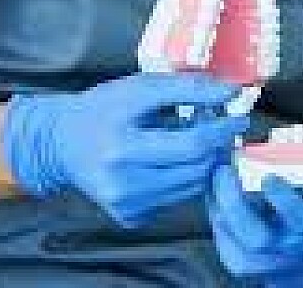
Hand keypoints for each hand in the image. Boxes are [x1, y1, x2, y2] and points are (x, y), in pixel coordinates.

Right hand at [2, 73, 248, 227]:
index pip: (192, 143)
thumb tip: (231, 91)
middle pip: (197, 167)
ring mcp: (126, 204)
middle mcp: (122, 181)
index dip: (223, 129)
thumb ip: (187, 88)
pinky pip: (178, 197)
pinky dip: (187, 177)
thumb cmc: (105, 109)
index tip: (240, 116)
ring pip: (193, 184)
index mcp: (122, 146)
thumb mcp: (141, 87)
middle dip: (219, 145)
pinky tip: (178, 159)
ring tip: (201, 140)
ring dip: (207, 161)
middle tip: (226, 127)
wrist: (63, 144)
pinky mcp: (130, 216)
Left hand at [208, 143, 302, 287]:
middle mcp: (288, 248)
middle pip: (255, 231)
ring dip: (219, 202)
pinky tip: (212, 190)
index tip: (271, 176)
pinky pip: (221, 237)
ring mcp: (262, 259)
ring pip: (233, 234)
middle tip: (226, 168)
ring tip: (216, 171)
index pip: (300, 220)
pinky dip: (213, 213)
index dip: (284, 200)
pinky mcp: (240, 262)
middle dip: (236, 199)